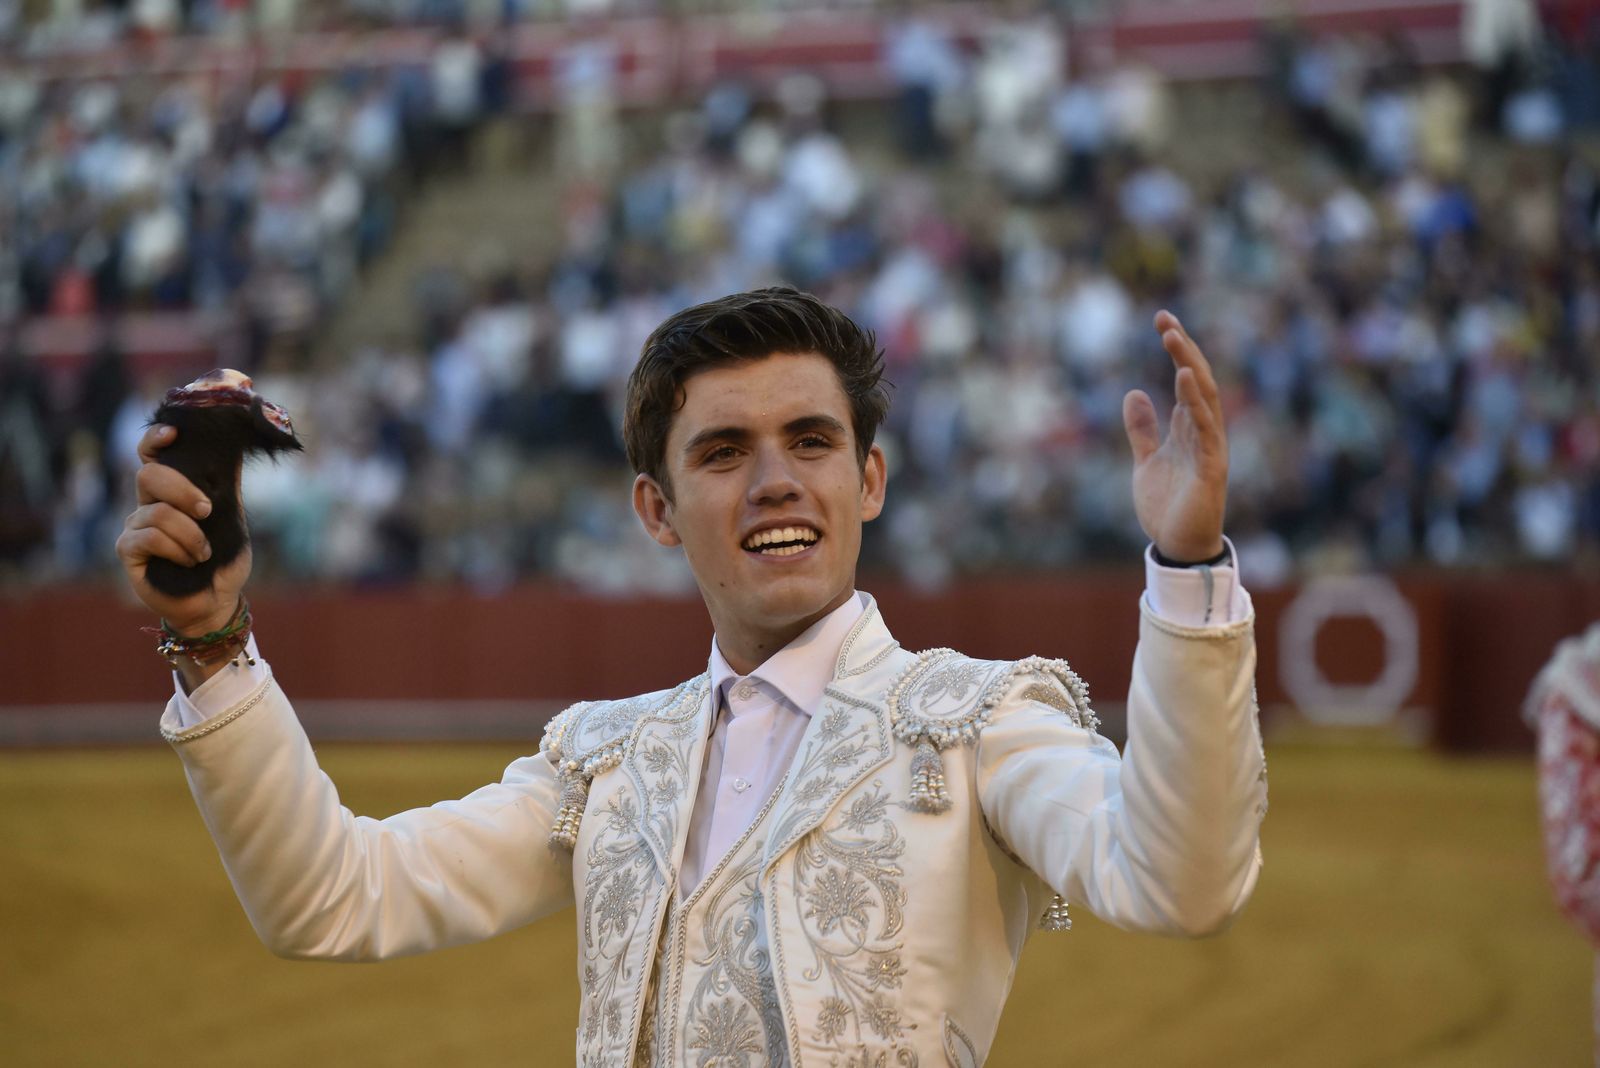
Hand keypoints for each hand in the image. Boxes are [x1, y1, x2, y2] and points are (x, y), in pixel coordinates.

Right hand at [115, 424, 251, 636]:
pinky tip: (189, 561)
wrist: (217, 600)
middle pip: (149, 475)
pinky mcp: (128, 551)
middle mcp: (146, 504)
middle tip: (207, 511)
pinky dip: (177, 549)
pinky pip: (150, 537)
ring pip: (156, 512)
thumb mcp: (230, 516)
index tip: (172, 433)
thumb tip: (233, 447)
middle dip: (183, 490)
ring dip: (190, 534)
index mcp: (169, 492)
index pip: (151, 456)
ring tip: (204, 553)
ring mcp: (134, 527)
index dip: (155, 440)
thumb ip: (226, 485)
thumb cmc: (222, 559)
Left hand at [1122, 310, 1227, 562]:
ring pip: (1204, 399)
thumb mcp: (1145, 461)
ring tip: (1173, 339)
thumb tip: (1134, 392)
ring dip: (1190, 367)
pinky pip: (1205, 429)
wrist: (1176, 547)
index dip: (1177, 349)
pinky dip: (1196, 403)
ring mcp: (1209, 448)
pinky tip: (1185, 379)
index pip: (1187, 379)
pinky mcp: (1210, 468)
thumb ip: (1142, 429)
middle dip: (1183, 349)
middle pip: (1198, 380)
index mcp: (1188, 428)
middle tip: (1164, 320)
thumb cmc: (1167, 506)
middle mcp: (1203, 432)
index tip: (1161, 319)